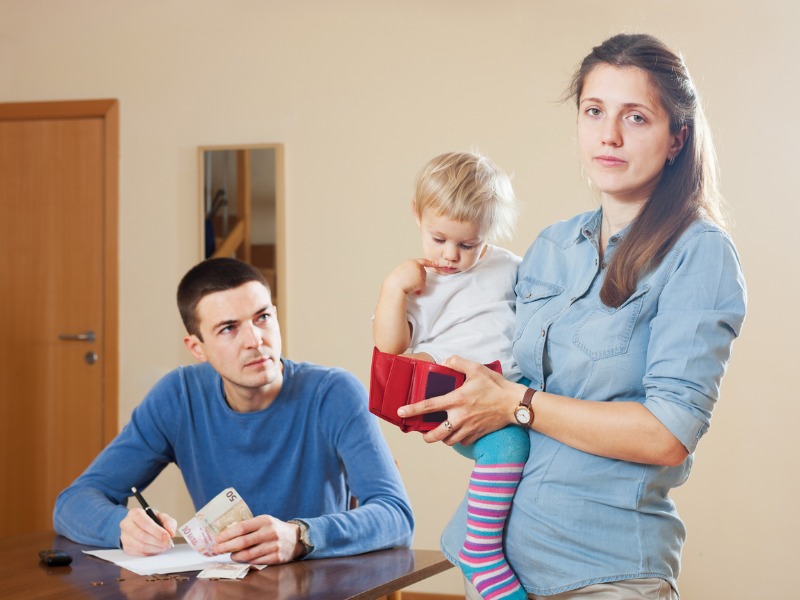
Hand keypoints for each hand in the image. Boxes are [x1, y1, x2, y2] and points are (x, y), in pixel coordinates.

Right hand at [119, 508, 176, 555]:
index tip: (167, 536)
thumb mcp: (161, 517)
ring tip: (164, 547)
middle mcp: (126, 524)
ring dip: (155, 548)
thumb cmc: (150, 520)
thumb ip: (168, 522)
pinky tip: (156, 549)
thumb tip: (171, 532)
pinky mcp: (125, 547)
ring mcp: (124, 537)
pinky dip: (149, 552)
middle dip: (157, 541)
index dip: (157, 531)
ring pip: (140, 546)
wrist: (139, 525)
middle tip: (167, 543)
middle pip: (142, 535)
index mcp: (135, 513)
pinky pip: (138, 553)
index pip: (145, 523)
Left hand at [212, 515, 303, 564]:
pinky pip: (256, 561)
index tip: (217, 538)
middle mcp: (270, 533)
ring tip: (229, 555)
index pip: (242, 527)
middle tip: (216, 549)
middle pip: (243, 542)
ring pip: (248, 554)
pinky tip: (241, 558)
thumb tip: (226, 533)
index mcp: (265, 520)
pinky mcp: (277, 557)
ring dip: (235, 556)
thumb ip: (249, 526)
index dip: (227, 534)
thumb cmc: (274, 528)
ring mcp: (274, 546)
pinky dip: (246, 561)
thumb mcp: (264, 521)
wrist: (295, 538)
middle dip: (226, 546)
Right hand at [384, 258, 437, 295]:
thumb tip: (417, 276)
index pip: (422, 261)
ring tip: (409, 286)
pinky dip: (419, 290)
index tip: (435, 263)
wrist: (394, 287)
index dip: (430, 262)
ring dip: (418, 285)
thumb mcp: (402, 271)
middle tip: (410, 283)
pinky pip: (423, 287)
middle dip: (420, 279)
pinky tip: (412, 290)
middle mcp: (416, 266)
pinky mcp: (421, 280)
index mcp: (410, 262)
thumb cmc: (395, 281)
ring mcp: (419, 273)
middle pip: (423, 272)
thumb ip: (410, 270)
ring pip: (423, 280)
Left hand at [397, 355, 521, 445]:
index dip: (412, 410)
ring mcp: (469, 428)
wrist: (514, 404)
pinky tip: (459, 432)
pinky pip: (463, 441)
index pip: (429, 406)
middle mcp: (459, 417)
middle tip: (423, 434)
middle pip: (436, 435)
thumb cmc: (495, 386)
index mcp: (456, 400)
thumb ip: (458, 363)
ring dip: (443, 438)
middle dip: (426, 437)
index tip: (400, 413)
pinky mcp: (477, 434)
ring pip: (449, 441)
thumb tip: (446, 362)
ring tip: (441, 432)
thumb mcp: (476, 368)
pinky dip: (458, 439)